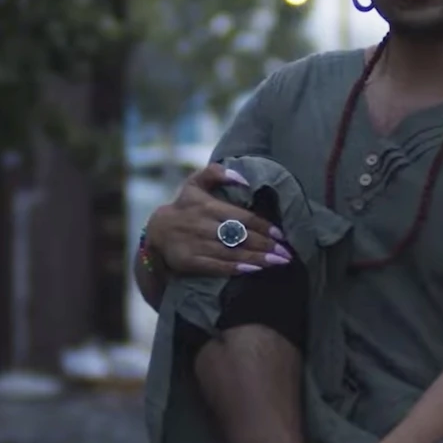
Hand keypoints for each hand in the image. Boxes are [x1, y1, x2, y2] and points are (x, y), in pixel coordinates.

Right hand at [144, 164, 292, 277]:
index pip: (242, 217)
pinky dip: (236, 268)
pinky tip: (254, 269)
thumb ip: (216, 173)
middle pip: (240, 236)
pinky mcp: (190, 262)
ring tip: (277, 263)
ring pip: (232, 252)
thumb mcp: (195, 183)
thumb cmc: (184, 206)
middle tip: (286, 253)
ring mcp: (196, 244)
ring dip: (257, 259)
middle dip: (265, 245)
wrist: (156, 232)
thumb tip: (243, 177)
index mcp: (207, 206)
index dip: (263, 226)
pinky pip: (216, 266)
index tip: (281, 235)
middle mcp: (203, 225)